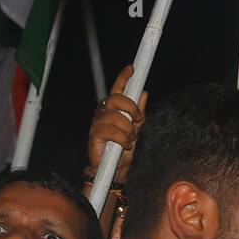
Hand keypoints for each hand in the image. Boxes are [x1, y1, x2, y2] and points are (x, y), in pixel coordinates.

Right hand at [88, 65, 146, 182]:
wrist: (115, 170)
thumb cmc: (123, 149)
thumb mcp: (136, 129)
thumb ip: (139, 113)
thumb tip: (144, 94)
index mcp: (113, 109)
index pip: (117, 90)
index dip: (123, 78)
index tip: (132, 68)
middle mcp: (103, 112)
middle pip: (116, 99)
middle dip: (131, 108)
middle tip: (137, 120)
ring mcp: (97, 123)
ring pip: (116, 117)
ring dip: (129, 130)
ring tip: (130, 139)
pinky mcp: (94, 135)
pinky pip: (112, 132)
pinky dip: (123, 140)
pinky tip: (124, 146)